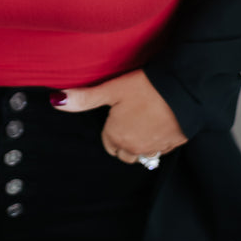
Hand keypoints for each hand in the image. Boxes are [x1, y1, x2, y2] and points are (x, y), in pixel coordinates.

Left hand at [51, 69, 187, 163]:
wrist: (184, 90)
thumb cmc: (145, 87)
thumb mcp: (111, 89)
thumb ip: (84, 98)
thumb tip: (55, 99)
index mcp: (116, 136)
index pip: (107, 143)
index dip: (110, 127)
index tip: (117, 113)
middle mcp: (134, 148)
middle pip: (123, 152)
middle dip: (123, 139)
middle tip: (129, 116)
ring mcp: (155, 149)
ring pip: (141, 154)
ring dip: (140, 143)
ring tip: (144, 120)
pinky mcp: (173, 146)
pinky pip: (160, 150)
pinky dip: (158, 140)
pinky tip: (160, 122)